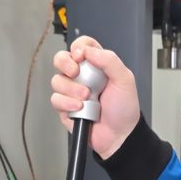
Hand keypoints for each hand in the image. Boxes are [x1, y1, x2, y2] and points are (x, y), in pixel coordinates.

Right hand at [51, 36, 140, 158]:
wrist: (119, 134)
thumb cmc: (124, 108)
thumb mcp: (124, 80)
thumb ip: (109, 60)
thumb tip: (89, 50)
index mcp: (97, 65)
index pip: (82, 46)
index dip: (78, 47)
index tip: (82, 56)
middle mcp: (82, 76)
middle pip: (61, 59)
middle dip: (65, 63)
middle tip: (76, 72)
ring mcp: (72, 91)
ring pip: (57, 80)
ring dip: (71, 88)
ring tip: (86, 97)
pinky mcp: (64, 107)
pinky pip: (56, 99)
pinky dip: (67, 103)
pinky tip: (79, 108)